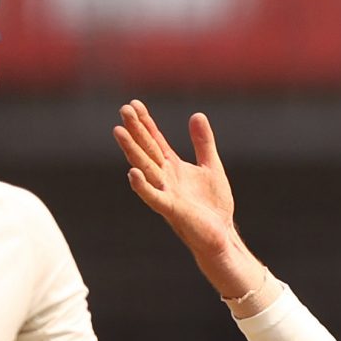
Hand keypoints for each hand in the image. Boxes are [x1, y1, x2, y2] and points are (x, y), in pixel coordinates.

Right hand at [113, 101, 273, 303]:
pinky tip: (132, 173)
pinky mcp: (172, 210)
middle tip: (124, 109)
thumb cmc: (214, 206)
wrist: (222, 235)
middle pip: (147, 149)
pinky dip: (143, 186)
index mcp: (173, 167)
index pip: (155, 140)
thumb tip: (197, 115)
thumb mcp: (211, 166)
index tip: (134, 104)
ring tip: (119, 131)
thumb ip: (203, 143)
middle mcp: (165, 178)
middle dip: (136, 130)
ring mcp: (166, 193)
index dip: (145, 123)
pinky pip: (154, 197)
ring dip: (132, 150)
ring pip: (145, 168)